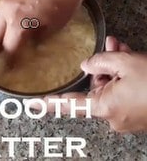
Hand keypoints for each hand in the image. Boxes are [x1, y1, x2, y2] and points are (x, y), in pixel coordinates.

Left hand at [30, 36, 146, 132]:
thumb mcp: (126, 63)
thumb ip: (100, 62)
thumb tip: (87, 65)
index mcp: (103, 108)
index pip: (69, 105)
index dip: (51, 103)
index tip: (33, 105)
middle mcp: (113, 118)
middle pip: (96, 90)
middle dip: (103, 68)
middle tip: (113, 48)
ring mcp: (128, 120)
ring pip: (112, 90)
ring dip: (117, 70)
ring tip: (125, 50)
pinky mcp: (141, 117)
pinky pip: (126, 96)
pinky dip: (127, 80)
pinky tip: (134, 62)